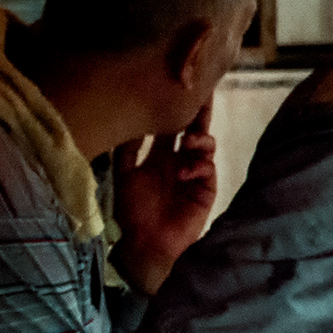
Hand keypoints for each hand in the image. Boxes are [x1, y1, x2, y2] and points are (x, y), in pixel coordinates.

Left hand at [111, 102, 216, 294]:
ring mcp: (194, 174)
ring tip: (188, 140)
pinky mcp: (205, 189)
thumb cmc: (132, 212)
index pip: (169, 126)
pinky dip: (197, 167)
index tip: (176, 87)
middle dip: (199, 112)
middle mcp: (178, 161)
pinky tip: (184, 172)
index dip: (173, 109)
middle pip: (192, 129)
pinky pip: (207, 169)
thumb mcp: (125, 176)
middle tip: (203, 93)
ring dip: (198, 139)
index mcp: (158, 156)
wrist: (145, 244)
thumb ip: (127, 151)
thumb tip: (126, 119)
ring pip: (205, 146)